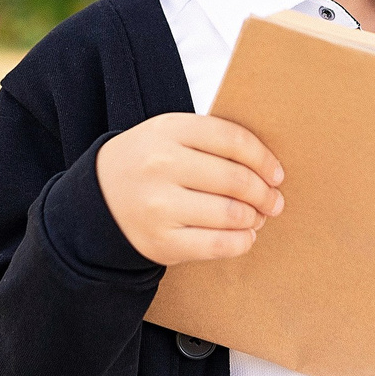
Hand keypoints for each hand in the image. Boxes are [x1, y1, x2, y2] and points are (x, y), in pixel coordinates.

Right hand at [97, 113, 284, 265]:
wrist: (98, 200)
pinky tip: (245, 236)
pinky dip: (241, 242)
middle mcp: (161, 165)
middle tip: (273, 200)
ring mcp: (159, 206)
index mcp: (168, 130)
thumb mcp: (170, 135)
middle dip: (264, 193)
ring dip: (254, 218)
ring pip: (230, 214)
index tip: (276, 173)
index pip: (232, 140)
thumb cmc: (147, 164)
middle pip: (236, 179)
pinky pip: (217, 245)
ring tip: (256, 217)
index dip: (263, 158)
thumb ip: (212, 140)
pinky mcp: (161, 242)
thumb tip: (268, 168)